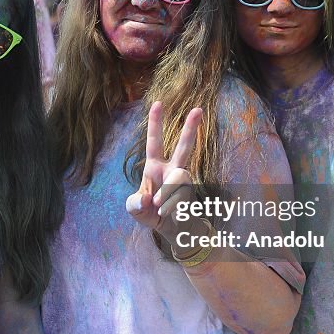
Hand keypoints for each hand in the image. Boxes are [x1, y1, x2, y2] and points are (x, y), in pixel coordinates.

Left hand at [125, 101, 202, 242]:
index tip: (158, 103)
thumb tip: (148, 199)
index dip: (155, 123)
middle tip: (198, 109)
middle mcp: (172, 169)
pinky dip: (170, 208)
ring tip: (159, 206)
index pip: (154, 141)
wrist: (171, 230)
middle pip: (184, 146)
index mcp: (154, 166)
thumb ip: (134, 204)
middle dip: (191, 128)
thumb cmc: (151, 213)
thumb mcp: (135, 209)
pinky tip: (166, 214)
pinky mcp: (193, 194)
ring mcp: (184, 181)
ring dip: (166, 193)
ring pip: (179, 178)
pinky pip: (180, 197)